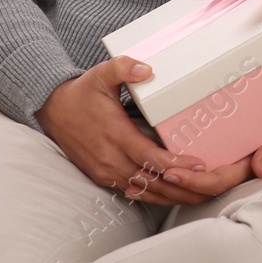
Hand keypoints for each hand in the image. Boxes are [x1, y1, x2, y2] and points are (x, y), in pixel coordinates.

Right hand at [34, 56, 208, 205]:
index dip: (175, 164)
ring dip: (170, 194)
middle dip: (181, 185)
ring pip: (143, 190)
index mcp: (114, 134)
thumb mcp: (101, 74)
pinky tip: (171, 195)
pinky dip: (152, 195)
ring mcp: (104, 170)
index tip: (198, 164)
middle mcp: (109, 158)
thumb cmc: (82, 92)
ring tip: (197, 194)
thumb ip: (123, 67)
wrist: (53, 110)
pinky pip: (131, 191)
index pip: (150, 156)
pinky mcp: (101, 176)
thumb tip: (146, 68)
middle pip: (151, 180)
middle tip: (209, 185)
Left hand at [155, 121, 261, 197]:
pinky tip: (156, 170)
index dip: (192, 180)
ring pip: (192, 187)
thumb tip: (259, 166)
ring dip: (167, 184)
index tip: (172, 171)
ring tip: (141, 174)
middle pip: (197, 190)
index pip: (214, 183)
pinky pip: (195, 175)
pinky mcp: (222, 163)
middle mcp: (233, 174)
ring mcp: (227, 171)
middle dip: (171, 185)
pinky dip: (174, 176)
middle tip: (146, 173)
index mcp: (246, 171)